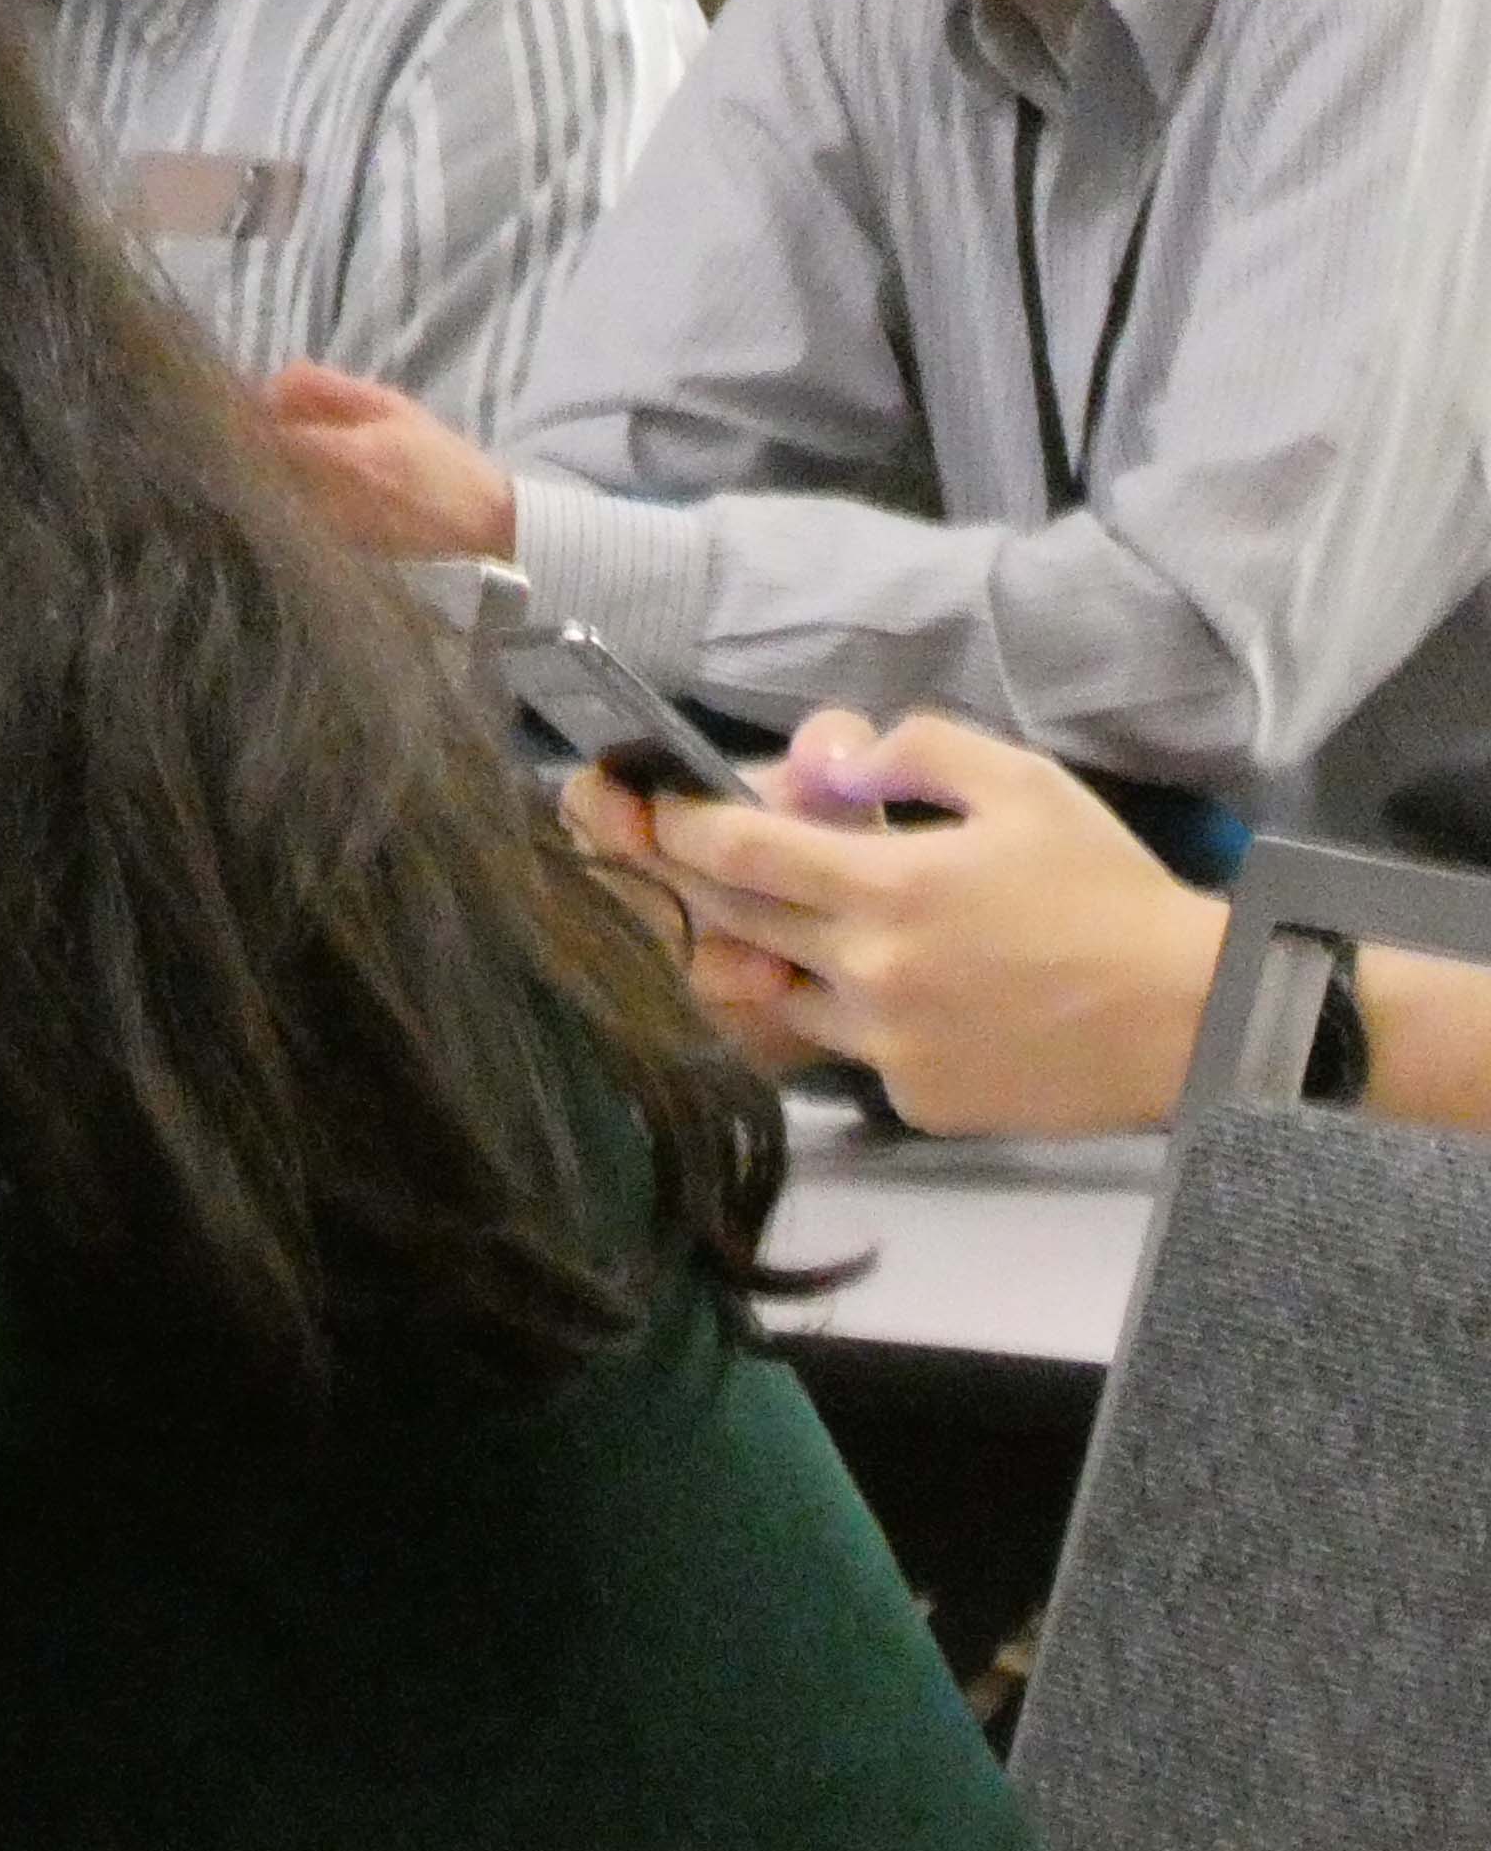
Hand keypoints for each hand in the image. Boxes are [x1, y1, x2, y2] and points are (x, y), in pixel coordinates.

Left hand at [254, 364, 516, 561]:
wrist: (482, 520)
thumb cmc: (440, 456)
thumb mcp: (393, 408)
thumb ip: (333, 389)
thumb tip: (278, 375)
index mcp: (346, 453)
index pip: (269, 436)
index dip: (250, 420)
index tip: (246, 409)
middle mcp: (330, 495)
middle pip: (265, 469)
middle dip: (255, 447)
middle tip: (259, 430)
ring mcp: (330, 527)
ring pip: (276, 495)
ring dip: (270, 474)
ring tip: (281, 458)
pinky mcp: (336, 547)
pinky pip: (296, 519)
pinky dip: (289, 500)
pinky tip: (304, 489)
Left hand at [574, 711, 1224, 1135]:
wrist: (1195, 1021)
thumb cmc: (1108, 891)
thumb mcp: (1022, 783)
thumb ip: (914, 750)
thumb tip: (827, 759)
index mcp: (887, 886)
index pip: (735, 850)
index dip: (680, 825)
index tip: (656, 808)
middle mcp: (868, 972)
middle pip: (739, 921)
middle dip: (714, 884)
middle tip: (720, 859)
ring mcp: (887, 1046)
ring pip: (786, 991)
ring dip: (785, 955)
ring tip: (837, 926)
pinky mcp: (915, 1101)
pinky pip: (852, 1049)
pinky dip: (860, 1015)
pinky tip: (918, 994)